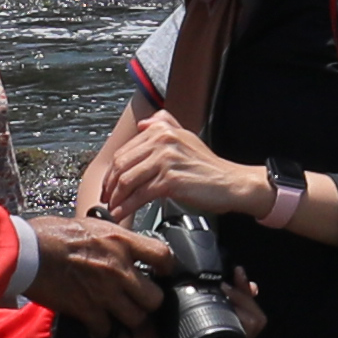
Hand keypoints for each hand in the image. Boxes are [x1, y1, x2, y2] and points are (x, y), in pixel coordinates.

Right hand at [29, 213, 168, 330]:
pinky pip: (106, 329)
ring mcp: (104, 292)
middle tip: (139, 300)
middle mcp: (119, 268)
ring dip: (127, 318)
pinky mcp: (87, 310)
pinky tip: (95, 322)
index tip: (162, 273)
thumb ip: (113, 237)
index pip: (164, 256)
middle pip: (154, 297)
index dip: (167, 268)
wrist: (27, 252)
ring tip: (118, 314)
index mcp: (122, 242)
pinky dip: (101, 329)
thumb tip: (123, 243)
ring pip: (135, 318)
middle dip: (148, 302)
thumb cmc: (51, 234)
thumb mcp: (91, 225)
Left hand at [102, 107, 256, 221]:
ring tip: (113, 209)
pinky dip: (127, 207)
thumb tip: (144, 123)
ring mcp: (165, 160)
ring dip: (116, 198)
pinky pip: (139, 195)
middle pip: (122, 165)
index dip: (112, 170)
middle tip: (106, 199)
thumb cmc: (209, 167)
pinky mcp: (170, 181)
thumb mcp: (187, 137)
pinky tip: (122, 214)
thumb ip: (165, 125)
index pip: (125, 150)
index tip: (108, 184)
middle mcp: (162, 141)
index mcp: (162, 130)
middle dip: (110, 186)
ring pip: (128, 181)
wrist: (231, 184)